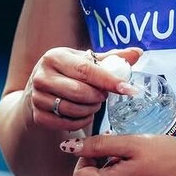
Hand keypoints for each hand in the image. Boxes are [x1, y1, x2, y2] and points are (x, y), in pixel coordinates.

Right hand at [24, 47, 141, 131]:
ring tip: (94, 104)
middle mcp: (42, 75)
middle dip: (98, 97)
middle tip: (104, 96)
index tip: (129, 89)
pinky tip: (84, 115)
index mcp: (55, 56)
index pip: (86, 70)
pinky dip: (80, 122)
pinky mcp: (38, 116)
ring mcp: (37, 97)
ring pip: (73, 109)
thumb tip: (138, 52)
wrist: (40, 90)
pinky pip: (66, 124)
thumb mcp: (86, 61)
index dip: (109, 80)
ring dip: (91, 110)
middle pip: (80, 92)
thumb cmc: (69, 73)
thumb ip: (112, 58)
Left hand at [61, 133, 175, 175]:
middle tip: (115, 153)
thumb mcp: (133, 143)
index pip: (79, 175)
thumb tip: (69, 147)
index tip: (103, 146)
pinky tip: (143, 175)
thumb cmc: (168, 156)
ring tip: (130, 163)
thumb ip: (99, 145)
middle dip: (95, 169)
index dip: (86, 157)